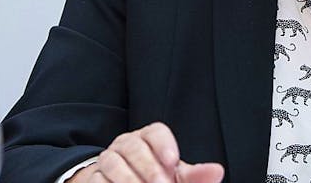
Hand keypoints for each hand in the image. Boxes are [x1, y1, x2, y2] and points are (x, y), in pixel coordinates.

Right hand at [68, 122, 223, 182]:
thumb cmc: (155, 178)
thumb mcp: (176, 177)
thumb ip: (195, 175)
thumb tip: (218, 171)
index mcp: (148, 139)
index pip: (155, 132)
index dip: (164, 145)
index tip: (174, 162)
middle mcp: (126, 144)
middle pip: (134, 147)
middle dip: (149, 168)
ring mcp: (107, 159)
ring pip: (113, 163)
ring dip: (129, 180)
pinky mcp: (92, 177)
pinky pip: (97, 179)